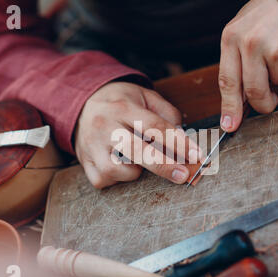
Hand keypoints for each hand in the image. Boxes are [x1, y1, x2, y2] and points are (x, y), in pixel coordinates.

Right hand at [75, 82, 200, 188]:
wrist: (81, 104)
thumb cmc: (120, 102)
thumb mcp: (144, 96)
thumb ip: (167, 113)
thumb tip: (184, 138)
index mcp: (122, 107)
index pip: (155, 126)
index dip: (179, 143)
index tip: (196, 155)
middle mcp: (105, 126)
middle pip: (137, 150)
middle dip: (164, 166)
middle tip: (184, 175)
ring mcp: (91, 145)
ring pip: (119, 169)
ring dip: (136, 171)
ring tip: (137, 159)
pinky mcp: (84, 162)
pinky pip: (103, 180)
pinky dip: (117, 179)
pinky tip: (121, 167)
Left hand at [219, 0, 277, 130]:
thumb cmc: (271, 12)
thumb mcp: (243, 29)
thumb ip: (238, 61)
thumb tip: (239, 99)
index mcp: (232, 37)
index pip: (227, 81)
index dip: (229, 107)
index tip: (230, 125)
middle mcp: (251, 44)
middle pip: (254, 92)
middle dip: (262, 104)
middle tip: (269, 103)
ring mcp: (276, 49)